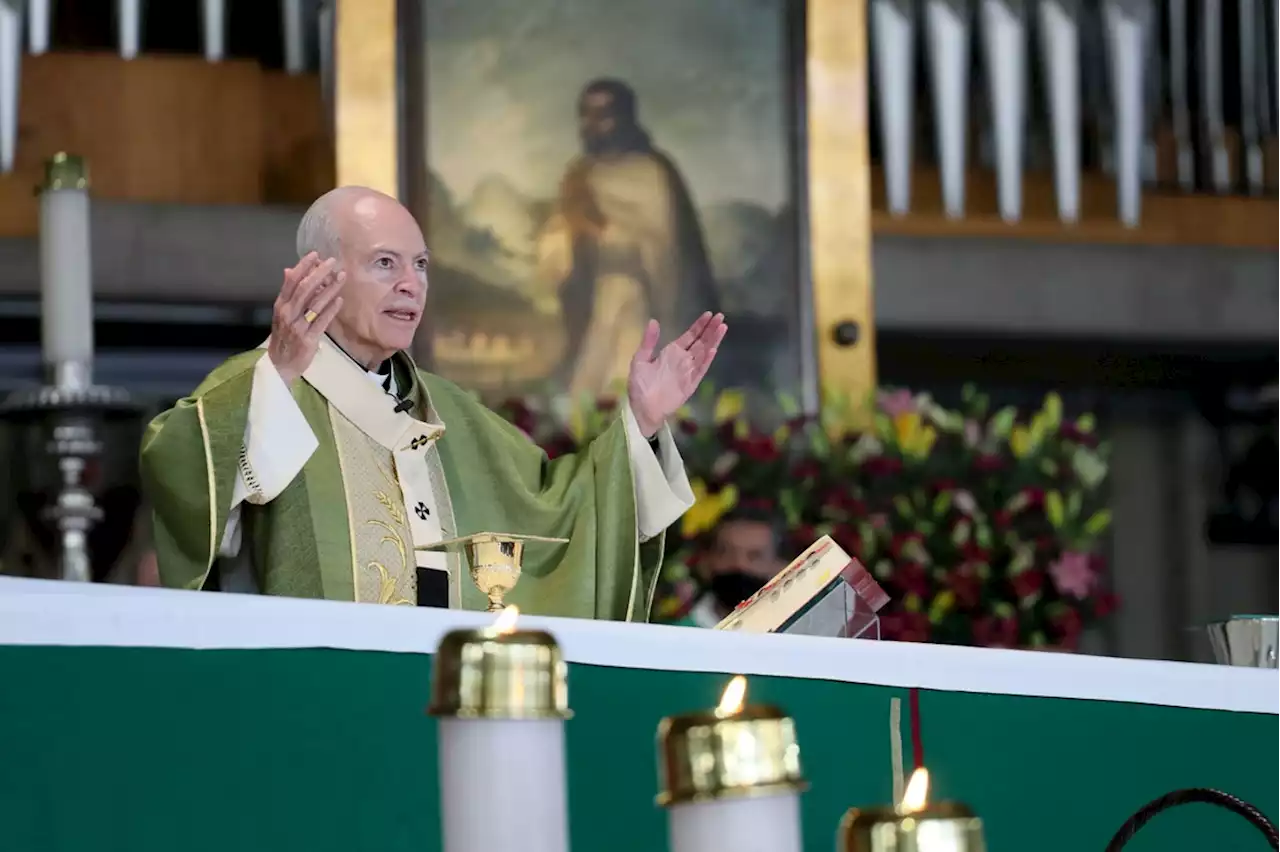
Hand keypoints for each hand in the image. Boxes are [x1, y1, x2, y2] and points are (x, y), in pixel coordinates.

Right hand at [268, 253, 344, 385]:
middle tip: (332, 262)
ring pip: (315, 303)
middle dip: (319, 273)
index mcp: (280, 305)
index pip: (291, 281)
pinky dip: (331, 309)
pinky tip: (340, 299)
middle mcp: (287, 313)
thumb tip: (289, 270)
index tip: (316, 254)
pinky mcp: (308, 339)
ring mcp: (297, 326)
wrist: (280, 365)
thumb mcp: (282, 313)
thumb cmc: (284, 337)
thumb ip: (288, 293)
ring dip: (330, 288)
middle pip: (304, 289)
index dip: (303, 266)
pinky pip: (321, 321)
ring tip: (342, 276)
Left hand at [628, 312, 726, 437]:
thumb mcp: (640, 360)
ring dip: (713, 341)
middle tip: (721, 316)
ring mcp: (688, 372)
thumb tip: (654, 321)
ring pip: (704, 353)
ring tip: (722, 328)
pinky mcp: (690, 384)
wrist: (641, 408)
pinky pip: (700, 370)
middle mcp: (683, 360)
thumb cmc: (639, 386)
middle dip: (711, 329)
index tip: (709, 314)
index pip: (690, 336)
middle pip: (701, 342)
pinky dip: (706, 360)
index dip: (700, 325)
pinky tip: (713, 349)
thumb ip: (648, 342)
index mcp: (672, 353)